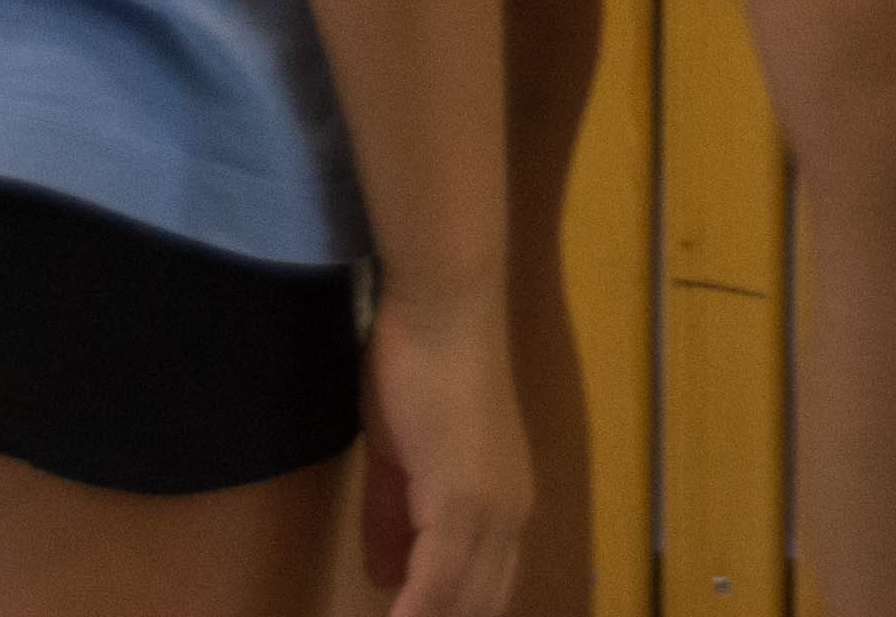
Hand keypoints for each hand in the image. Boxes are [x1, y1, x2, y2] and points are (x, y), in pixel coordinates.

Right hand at [353, 278, 529, 616]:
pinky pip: (435, 585)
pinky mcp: (463, 505)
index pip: (481, 589)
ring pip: (461, 603)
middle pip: (479, 604)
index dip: (447, 614)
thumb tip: (387, 573)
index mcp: (502, 505)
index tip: (410, 616)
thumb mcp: (398, 456)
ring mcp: (490, 513)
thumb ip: (394, 516)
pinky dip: (411, 615)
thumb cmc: (419, 364)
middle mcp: (508, 518)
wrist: (443, 309)